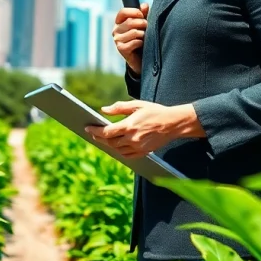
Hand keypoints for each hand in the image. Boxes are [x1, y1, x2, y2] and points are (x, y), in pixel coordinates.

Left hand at [84, 100, 201, 158]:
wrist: (173, 123)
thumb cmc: (155, 111)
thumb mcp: (137, 105)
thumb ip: (119, 107)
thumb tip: (103, 110)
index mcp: (129, 126)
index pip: (106, 132)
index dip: (95, 131)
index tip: (87, 128)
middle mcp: (132, 138)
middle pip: (109, 142)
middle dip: (99, 138)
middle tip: (92, 133)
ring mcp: (138, 147)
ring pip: (117, 149)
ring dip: (108, 145)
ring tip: (102, 138)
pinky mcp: (144, 152)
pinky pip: (127, 155)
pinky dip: (119, 151)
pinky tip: (116, 145)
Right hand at [113, 3, 148, 73]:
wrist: (140, 58)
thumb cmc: (141, 39)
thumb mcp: (143, 25)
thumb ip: (143, 14)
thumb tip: (144, 5)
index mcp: (119, 22)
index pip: (123, 12)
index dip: (134, 12)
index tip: (142, 15)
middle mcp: (115, 30)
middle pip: (131, 22)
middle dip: (143, 24)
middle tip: (148, 28)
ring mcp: (117, 40)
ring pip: (134, 32)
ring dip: (144, 34)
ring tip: (146, 37)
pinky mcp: (121, 49)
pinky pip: (135, 42)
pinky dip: (141, 43)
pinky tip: (142, 45)